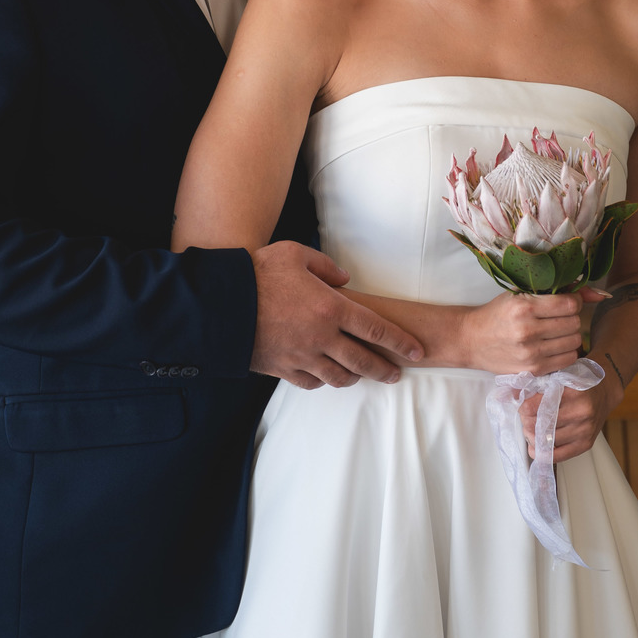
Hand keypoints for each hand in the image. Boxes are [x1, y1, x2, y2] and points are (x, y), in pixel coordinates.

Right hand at [250, 242, 424, 389]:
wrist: (221, 304)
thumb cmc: (259, 273)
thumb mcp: (296, 254)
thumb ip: (326, 266)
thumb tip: (345, 280)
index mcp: (331, 307)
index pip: (377, 329)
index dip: (401, 342)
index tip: (417, 351)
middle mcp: (322, 337)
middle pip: (364, 361)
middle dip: (385, 370)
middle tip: (396, 374)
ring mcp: (303, 356)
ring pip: (340, 376)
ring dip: (355, 377)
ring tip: (362, 374)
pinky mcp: (283, 369)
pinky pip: (312, 382)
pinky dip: (324, 381)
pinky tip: (328, 375)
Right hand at [460, 287, 606, 378]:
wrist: (472, 340)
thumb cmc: (498, 314)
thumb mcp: (522, 295)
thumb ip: (560, 292)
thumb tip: (600, 294)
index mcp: (523, 307)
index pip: (570, 303)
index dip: (573, 301)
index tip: (564, 302)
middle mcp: (527, 331)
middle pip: (575, 323)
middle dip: (571, 318)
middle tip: (558, 317)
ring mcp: (531, 354)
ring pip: (575, 342)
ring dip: (570, 335)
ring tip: (556, 332)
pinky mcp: (533, 370)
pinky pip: (568, 359)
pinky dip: (566, 351)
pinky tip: (553, 346)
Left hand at [518, 351, 624, 459]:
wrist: (604, 390)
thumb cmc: (578, 382)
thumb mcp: (557, 376)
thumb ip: (535, 384)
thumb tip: (510, 394)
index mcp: (571, 391)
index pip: (533, 407)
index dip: (522, 407)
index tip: (522, 405)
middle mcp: (580, 411)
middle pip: (538, 425)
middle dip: (526, 422)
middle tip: (526, 418)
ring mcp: (584, 429)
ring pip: (546, 441)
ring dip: (533, 437)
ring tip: (532, 430)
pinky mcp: (586, 443)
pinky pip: (559, 456)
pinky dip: (543, 454)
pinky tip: (536, 448)